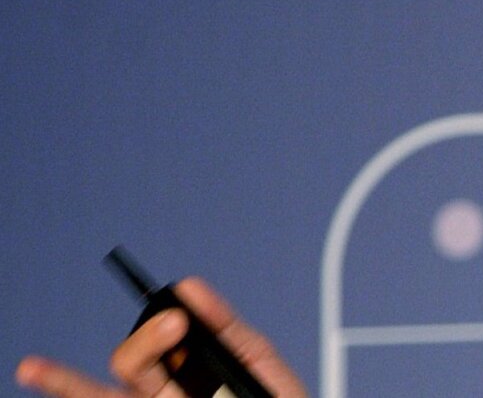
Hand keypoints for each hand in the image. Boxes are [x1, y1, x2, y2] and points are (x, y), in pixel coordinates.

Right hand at [15, 278, 307, 397]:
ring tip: (34, 368)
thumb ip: (226, 326)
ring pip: (101, 397)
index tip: (175, 313)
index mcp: (186, 370)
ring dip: (65, 382)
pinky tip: (57, 388)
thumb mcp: (257, 361)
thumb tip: (189, 286)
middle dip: (142, 344)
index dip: (155, 326)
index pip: (154, 343)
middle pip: (129, 366)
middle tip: (175, 326)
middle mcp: (164, 394)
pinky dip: (83, 394)